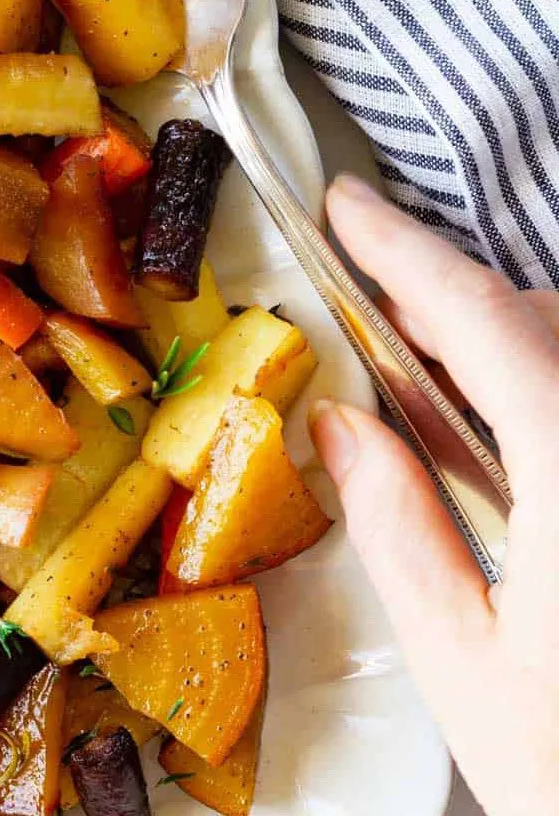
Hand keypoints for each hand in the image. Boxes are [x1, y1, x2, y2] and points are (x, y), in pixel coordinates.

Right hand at [312, 174, 558, 815]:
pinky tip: (501, 423)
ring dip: (501, 337)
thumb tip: (341, 428)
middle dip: (451, 294)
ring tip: (428, 357)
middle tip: (373, 291)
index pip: (491, 327)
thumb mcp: (468, 673)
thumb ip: (401, 535)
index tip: (348, 207)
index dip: (409, 252)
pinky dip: (537, 384)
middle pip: (546, 326)